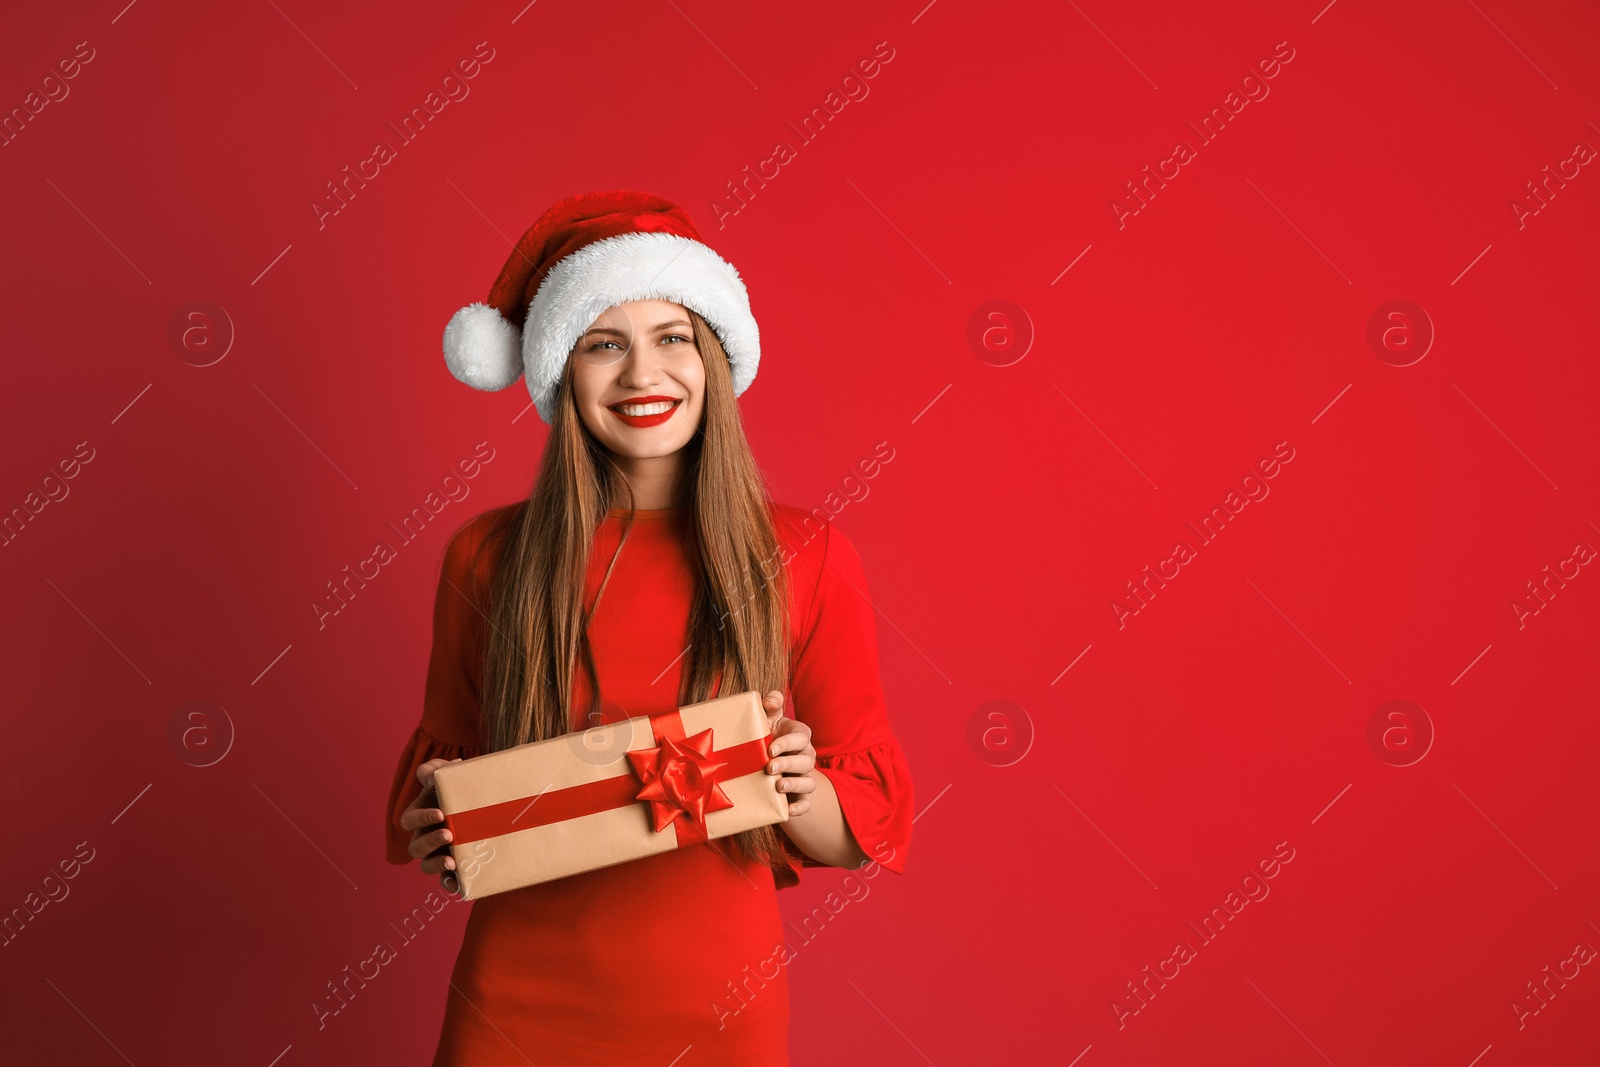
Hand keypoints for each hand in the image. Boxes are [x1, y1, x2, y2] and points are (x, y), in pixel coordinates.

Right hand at [398, 757, 463, 895]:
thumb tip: (433, 775)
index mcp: (421, 815)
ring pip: (426, 864)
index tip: (440, 813)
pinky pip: (445, 879)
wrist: (485, 798)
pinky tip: (457, 885)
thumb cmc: (460, 785)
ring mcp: (439, 852)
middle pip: (416, 846)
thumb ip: (436, 770)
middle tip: (449, 834)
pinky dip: (449, 883)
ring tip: (451, 862)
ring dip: (436, 864)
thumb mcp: (449, 773)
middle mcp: (426, 836)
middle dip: (430, 841)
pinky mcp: (454, 864)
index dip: (422, 818)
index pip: (411, 819)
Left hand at [763, 690, 816, 817]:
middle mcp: (806, 756)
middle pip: (806, 760)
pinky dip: (799, 808)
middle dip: (788, 763)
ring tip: (778, 786)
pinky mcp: (799, 796)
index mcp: (799, 736)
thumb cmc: (765, 736)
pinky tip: (788, 810)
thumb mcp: (767, 718)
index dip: (788, 743)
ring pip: (808, 782)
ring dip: (795, 784)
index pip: (801, 736)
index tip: (770, 749)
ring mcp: (804, 777)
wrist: (761, 765)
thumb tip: (769, 700)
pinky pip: (806, 804)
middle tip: (769, 767)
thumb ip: (770, 704)